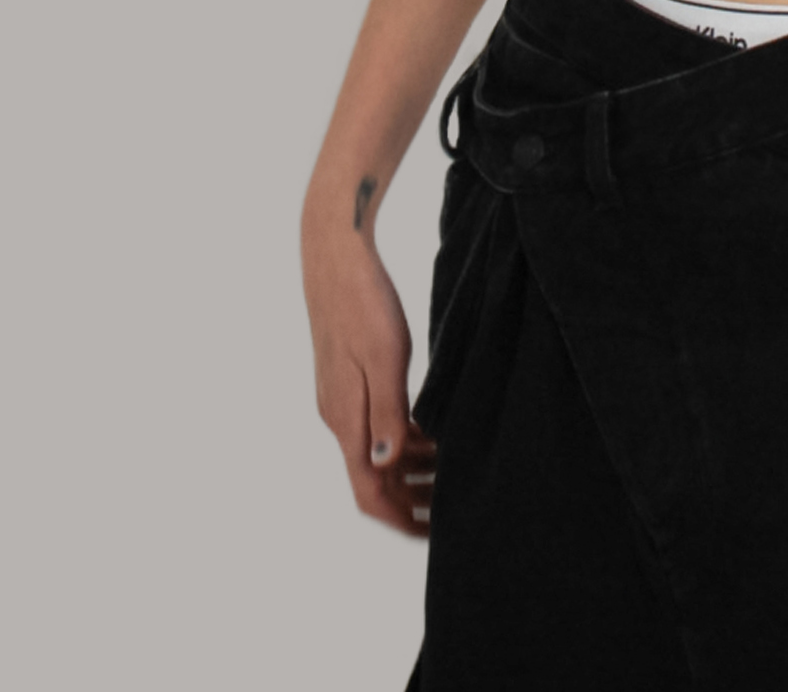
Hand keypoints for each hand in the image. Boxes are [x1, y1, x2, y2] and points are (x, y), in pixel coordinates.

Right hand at [303, 218, 438, 538]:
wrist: (335, 253)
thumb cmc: (362, 300)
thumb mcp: (383, 357)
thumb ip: (386, 414)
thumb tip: (384, 467)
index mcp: (345, 418)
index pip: (369, 491)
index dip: (399, 518)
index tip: (432, 534)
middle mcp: (338, 415)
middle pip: (373, 478)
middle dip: (411, 499)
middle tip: (452, 508)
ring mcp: (341, 396)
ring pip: (376, 451)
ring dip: (410, 468)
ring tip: (451, 471)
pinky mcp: (347, 378)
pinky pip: (376, 425)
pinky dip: (403, 438)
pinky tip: (431, 431)